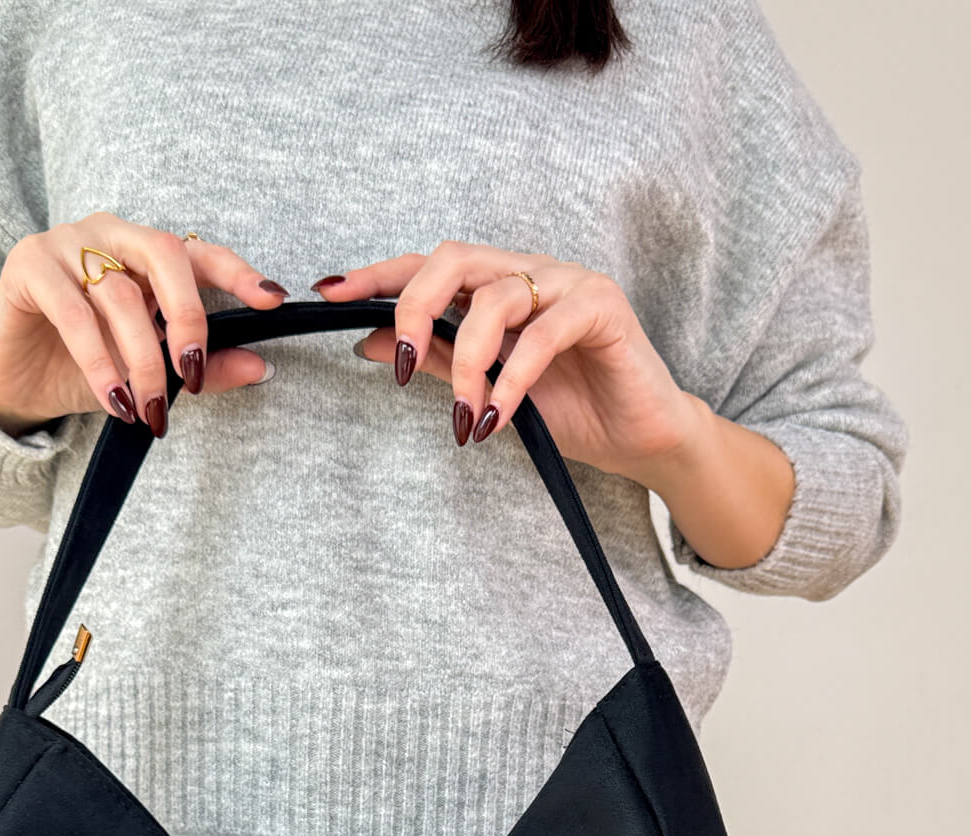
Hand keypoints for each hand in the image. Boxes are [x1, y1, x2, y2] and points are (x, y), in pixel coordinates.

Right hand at [0, 212, 288, 439]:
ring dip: (142, 359)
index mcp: (144, 253)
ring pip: (121, 294)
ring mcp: (67, 243)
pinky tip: (115, 399)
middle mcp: (109, 235)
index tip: (273, 300)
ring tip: (151, 408)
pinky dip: (100, 361)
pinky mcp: (29, 265)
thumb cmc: (84, 369)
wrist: (15, 385)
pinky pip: (75, 313)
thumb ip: (203, 368)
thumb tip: (261, 367)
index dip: (237, 271)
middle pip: (164, 255)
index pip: (199, 252)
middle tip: (192, 372)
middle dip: (187, 317)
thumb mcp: (151, 373)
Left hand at [312, 242, 796, 568]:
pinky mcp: (601, 307)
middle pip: (454, 260)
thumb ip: (436, 360)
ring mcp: (567, 283)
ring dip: (466, 363)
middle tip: (398, 366)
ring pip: (494, 298)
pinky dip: (512, 379)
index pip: (431, 266)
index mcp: (499, 284)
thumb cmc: (571, 410)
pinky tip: (497, 418)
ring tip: (464, 415)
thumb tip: (371, 342)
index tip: (330, 294)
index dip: (379, 275)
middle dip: (413, 308)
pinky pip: (541, 334)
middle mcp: (530, 272)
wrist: (640, 439)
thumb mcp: (487, 389)